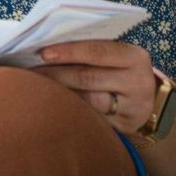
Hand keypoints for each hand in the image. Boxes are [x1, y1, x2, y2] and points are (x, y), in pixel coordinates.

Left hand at [33, 41, 156, 133]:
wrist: (146, 101)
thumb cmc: (120, 71)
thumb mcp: (116, 57)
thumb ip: (91, 49)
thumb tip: (46, 48)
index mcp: (135, 57)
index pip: (98, 51)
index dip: (69, 52)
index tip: (43, 53)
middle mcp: (138, 83)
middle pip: (88, 77)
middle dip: (55, 73)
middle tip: (29, 70)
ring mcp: (133, 108)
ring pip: (87, 101)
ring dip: (58, 93)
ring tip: (34, 86)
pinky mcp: (123, 127)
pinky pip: (90, 118)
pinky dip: (68, 109)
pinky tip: (51, 103)